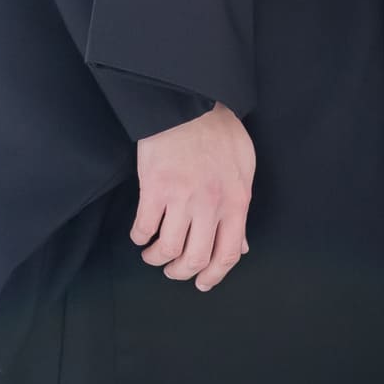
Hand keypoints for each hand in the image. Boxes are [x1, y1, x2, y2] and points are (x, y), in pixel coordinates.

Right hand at [131, 102, 254, 290]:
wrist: (189, 100)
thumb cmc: (219, 131)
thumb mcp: (244, 168)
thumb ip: (241, 209)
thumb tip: (241, 244)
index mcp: (236, 202)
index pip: (228, 255)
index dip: (213, 276)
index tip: (201, 283)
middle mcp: (210, 205)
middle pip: (195, 258)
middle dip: (181, 272)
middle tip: (173, 270)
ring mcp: (181, 197)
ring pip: (167, 248)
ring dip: (157, 258)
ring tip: (151, 254)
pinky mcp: (154, 187)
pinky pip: (144, 226)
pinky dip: (139, 236)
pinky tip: (139, 234)